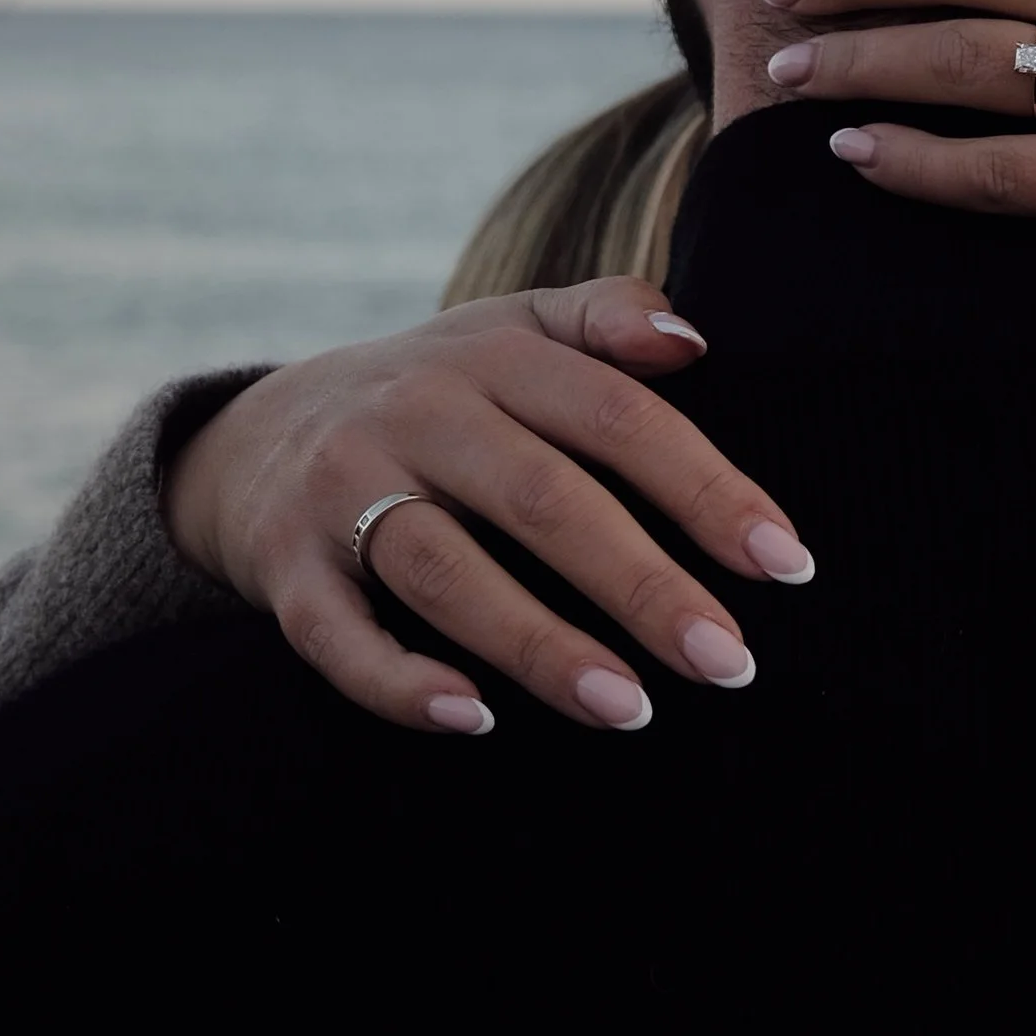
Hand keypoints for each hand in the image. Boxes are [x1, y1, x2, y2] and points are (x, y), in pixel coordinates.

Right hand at [163, 280, 813, 736]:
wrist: (250, 433)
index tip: (785, 563)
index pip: (617, 418)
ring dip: (539, 646)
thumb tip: (692, 339)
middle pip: (542, 499)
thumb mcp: (511, 330)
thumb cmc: (432, 395)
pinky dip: (399, 681)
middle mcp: (416, 415)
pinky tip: (477, 718)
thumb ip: (604, 317)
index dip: (706, 489)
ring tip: (630, 710)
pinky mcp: (283, 567)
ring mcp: (342, 491)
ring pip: (444, 571)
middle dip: (643, 584)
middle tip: (728, 661)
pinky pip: (337, 634)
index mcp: (494, 358)